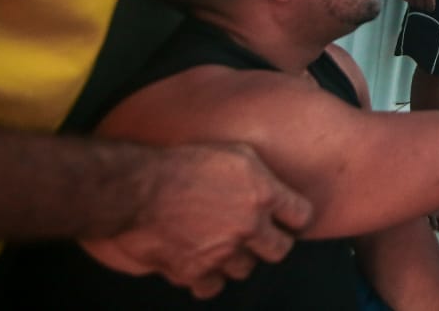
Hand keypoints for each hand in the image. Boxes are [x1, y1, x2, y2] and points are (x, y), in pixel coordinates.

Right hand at [81, 143, 312, 299]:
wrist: (137, 187)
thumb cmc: (183, 163)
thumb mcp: (234, 152)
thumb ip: (261, 173)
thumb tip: (275, 186)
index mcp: (262, 194)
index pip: (301, 216)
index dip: (294, 217)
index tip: (286, 218)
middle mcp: (248, 226)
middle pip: (279, 250)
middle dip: (271, 243)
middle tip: (257, 234)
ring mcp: (222, 252)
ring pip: (245, 269)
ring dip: (237, 258)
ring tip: (222, 243)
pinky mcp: (194, 271)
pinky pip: (212, 286)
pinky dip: (207, 277)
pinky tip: (201, 261)